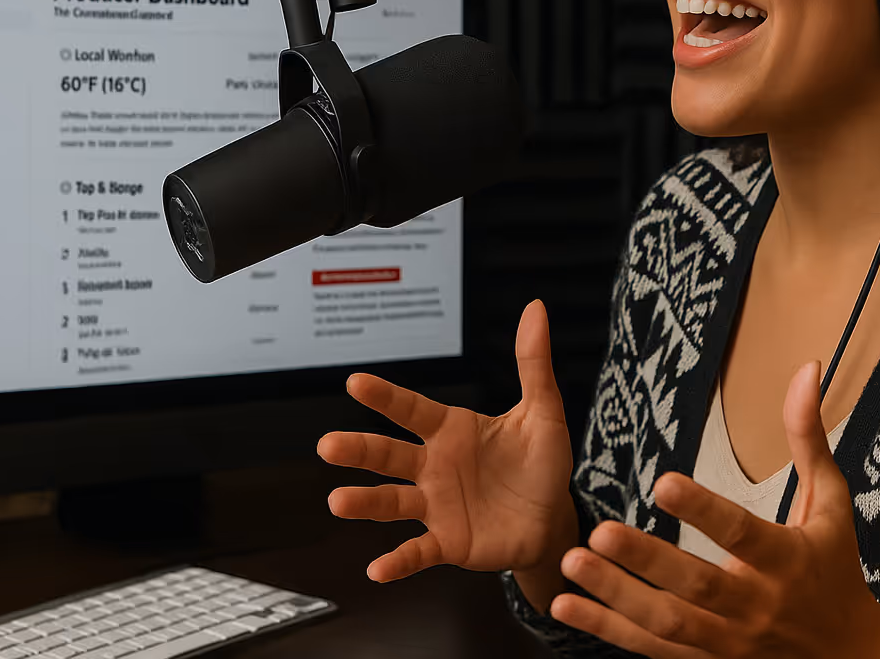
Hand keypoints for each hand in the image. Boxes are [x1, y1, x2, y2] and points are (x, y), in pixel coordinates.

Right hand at [317, 299, 576, 582]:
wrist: (553, 518)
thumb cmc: (541, 463)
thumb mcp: (543, 412)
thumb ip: (532, 363)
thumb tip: (535, 308)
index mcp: (451, 430)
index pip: (411, 410)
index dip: (385, 397)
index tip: (354, 382)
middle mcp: (433, 466)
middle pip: (388, 456)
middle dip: (358, 450)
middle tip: (326, 446)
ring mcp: (436, 506)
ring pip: (393, 501)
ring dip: (365, 503)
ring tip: (337, 502)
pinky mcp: (448, 542)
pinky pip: (418, 551)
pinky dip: (398, 561)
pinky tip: (377, 570)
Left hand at [548, 360, 879, 658]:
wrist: (849, 656)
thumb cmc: (835, 566)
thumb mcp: (829, 502)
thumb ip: (807, 437)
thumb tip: (807, 367)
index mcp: (785, 560)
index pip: (741, 532)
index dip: (703, 510)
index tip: (662, 481)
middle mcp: (756, 606)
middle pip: (695, 585)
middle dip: (645, 560)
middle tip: (598, 530)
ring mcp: (729, 643)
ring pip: (667, 624)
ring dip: (615, 597)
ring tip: (570, 562)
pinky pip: (651, 650)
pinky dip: (606, 630)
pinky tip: (562, 605)